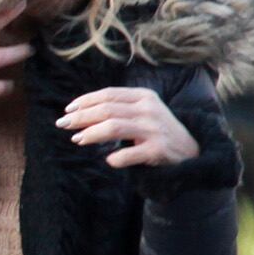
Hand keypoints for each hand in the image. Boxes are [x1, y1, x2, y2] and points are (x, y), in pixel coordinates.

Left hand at [62, 86, 200, 169]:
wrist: (191, 151)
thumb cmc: (156, 131)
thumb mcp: (142, 112)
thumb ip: (117, 109)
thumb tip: (78, 113)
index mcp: (144, 96)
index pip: (109, 95)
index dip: (85, 101)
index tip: (68, 110)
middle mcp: (150, 110)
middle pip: (107, 110)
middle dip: (81, 117)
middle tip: (63, 124)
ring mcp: (154, 129)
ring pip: (114, 128)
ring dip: (91, 134)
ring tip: (77, 139)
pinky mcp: (158, 150)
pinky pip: (128, 155)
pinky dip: (115, 158)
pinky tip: (108, 160)